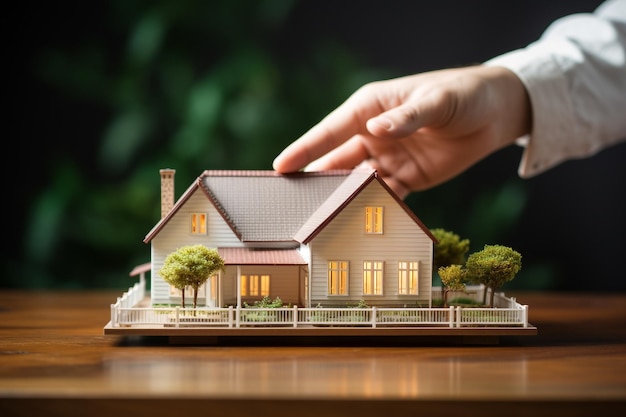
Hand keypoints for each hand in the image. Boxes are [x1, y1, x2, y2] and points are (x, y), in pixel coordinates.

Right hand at [273, 65, 530, 198]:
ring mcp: (388, 158)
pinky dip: (375, 208)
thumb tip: (377, 131)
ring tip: (323, 219)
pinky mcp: (407, 177)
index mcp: (371, 108)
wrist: (496, 112)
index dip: (305, 148)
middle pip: (337, 160)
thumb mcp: (437, 100)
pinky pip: (386, 196)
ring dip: (342, 199)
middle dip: (316, 180)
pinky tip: (362, 222)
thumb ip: (408, 117)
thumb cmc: (462, 94)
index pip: (331, 130)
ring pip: (357, 182)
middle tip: (293, 202)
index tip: (281, 167)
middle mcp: (373, 134)